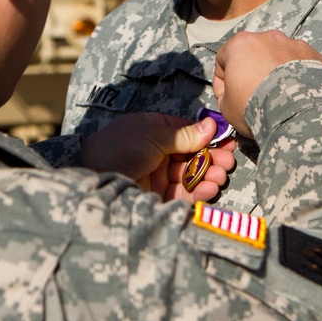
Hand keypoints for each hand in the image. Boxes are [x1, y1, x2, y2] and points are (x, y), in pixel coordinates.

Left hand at [80, 113, 234, 200]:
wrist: (93, 174)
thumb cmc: (120, 146)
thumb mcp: (154, 135)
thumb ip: (184, 135)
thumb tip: (211, 125)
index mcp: (158, 130)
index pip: (190, 133)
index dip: (210, 138)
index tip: (228, 143)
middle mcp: (160, 151)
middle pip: (194, 155)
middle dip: (212, 159)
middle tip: (228, 163)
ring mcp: (160, 174)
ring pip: (191, 175)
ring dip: (208, 175)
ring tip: (220, 176)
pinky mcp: (158, 194)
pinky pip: (183, 193)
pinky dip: (198, 191)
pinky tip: (209, 188)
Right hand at [214, 30, 321, 137]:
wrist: (295, 114)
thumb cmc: (255, 107)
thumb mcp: (227, 108)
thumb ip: (226, 97)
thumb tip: (232, 97)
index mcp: (241, 44)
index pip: (224, 58)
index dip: (223, 80)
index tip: (226, 96)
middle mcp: (268, 38)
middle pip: (255, 54)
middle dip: (253, 72)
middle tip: (253, 95)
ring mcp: (294, 45)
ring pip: (281, 57)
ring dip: (277, 73)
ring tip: (279, 96)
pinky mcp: (315, 56)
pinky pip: (304, 65)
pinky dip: (299, 77)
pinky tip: (298, 95)